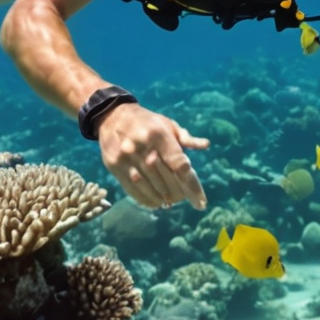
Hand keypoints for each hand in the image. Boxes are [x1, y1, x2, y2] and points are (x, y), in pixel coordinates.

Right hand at [97, 104, 211, 209]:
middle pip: (165, 180)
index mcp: (159, 135)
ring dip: (163, 199)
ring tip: (170, 202)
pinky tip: (155, 202)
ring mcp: (126, 158)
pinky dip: (146, 199)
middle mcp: (142, 147)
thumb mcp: (168, 124)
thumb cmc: (147, 122)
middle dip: (178, 193)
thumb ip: (186, 138)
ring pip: (149, 188)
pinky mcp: (114, 166)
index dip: (192, 186)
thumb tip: (206, 145)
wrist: (113, 116)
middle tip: (185, 198)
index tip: (200, 202)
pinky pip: (132, 190)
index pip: (179, 165)